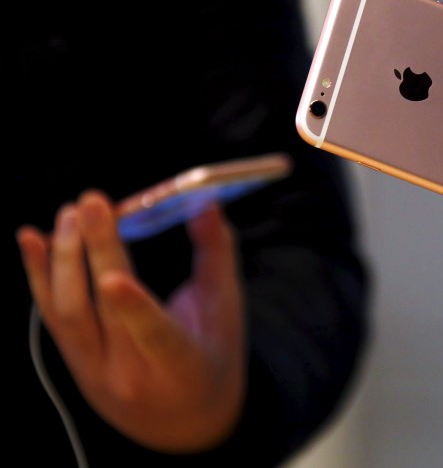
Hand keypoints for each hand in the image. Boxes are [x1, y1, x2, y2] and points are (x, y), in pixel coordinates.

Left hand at [17, 190, 245, 452]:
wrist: (183, 422)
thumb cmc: (212, 357)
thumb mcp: (226, 312)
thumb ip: (216, 255)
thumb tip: (206, 204)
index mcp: (183, 367)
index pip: (157, 339)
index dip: (135, 310)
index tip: (113, 278)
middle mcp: (133, 377)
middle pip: (105, 313)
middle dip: (96, 253)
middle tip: (93, 203)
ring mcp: (96, 374)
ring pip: (70, 315)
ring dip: (64, 260)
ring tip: (71, 213)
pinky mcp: (74, 364)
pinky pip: (53, 318)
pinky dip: (39, 275)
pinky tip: (32, 240)